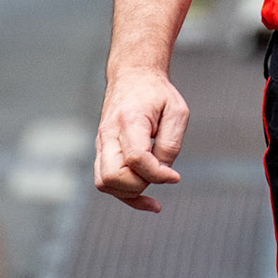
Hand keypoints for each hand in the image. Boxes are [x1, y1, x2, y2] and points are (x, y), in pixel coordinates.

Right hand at [94, 67, 188, 211]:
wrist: (133, 75)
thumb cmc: (157, 93)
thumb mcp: (177, 112)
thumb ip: (171, 146)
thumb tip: (165, 176)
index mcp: (130, 119)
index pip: (136, 158)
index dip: (157, 173)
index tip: (175, 176)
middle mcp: (109, 133)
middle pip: (112, 176)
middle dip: (139, 185)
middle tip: (160, 172)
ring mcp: (101, 143)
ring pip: (104, 183)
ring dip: (130, 191)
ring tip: (153, 180)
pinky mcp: (102, 151)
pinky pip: (105, 182)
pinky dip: (125, 195)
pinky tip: (147, 202)